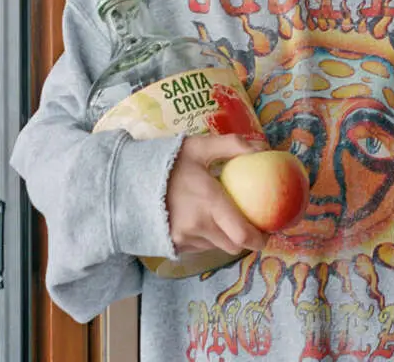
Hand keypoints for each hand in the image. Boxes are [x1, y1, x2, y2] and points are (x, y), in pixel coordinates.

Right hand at [166, 134, 268, 254]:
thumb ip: (232, 145)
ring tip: (222, 217)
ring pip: (216, 246)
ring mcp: (182, 239)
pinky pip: (199, 248)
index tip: (268, 231)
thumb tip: (261, 150)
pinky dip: (206, 237)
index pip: (242, 234)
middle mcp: (197, 226)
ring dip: (223, 236)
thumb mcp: (198, 146)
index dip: (260, 238)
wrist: (125, 180)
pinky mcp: (172, 246)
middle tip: (249, 223)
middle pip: (233, 245)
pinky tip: (201, 220)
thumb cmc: (165, 161)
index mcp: (208, 202)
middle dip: (245, 238)